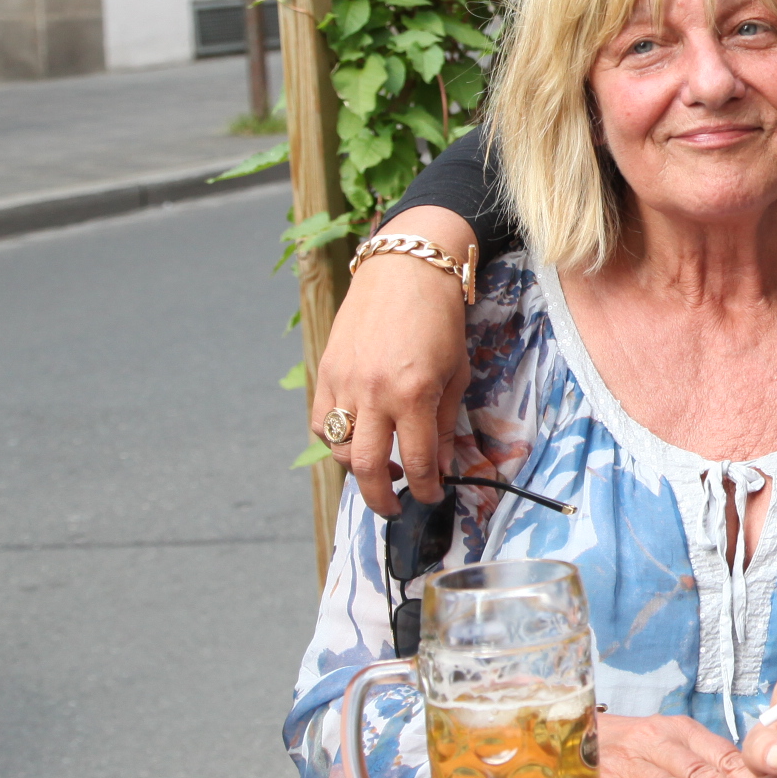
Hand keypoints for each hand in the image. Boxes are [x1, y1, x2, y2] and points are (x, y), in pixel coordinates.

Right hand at [312, 206, 474, 516]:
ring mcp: (344, 383)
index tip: (431, 497)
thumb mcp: (456, 373)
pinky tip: (356, 439)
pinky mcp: (325, 372)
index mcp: (414, 394)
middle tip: (395, 507)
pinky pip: (320, 421)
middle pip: (367, 467)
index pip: (418, 461)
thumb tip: (441, 467)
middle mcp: (374, 393)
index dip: (425, 488)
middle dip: (381, 498)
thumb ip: (444, 423)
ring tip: (381, 471)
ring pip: (338, 448)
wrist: (406, 271)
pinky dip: (334, 440)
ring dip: (358, 470)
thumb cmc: (440, 320)